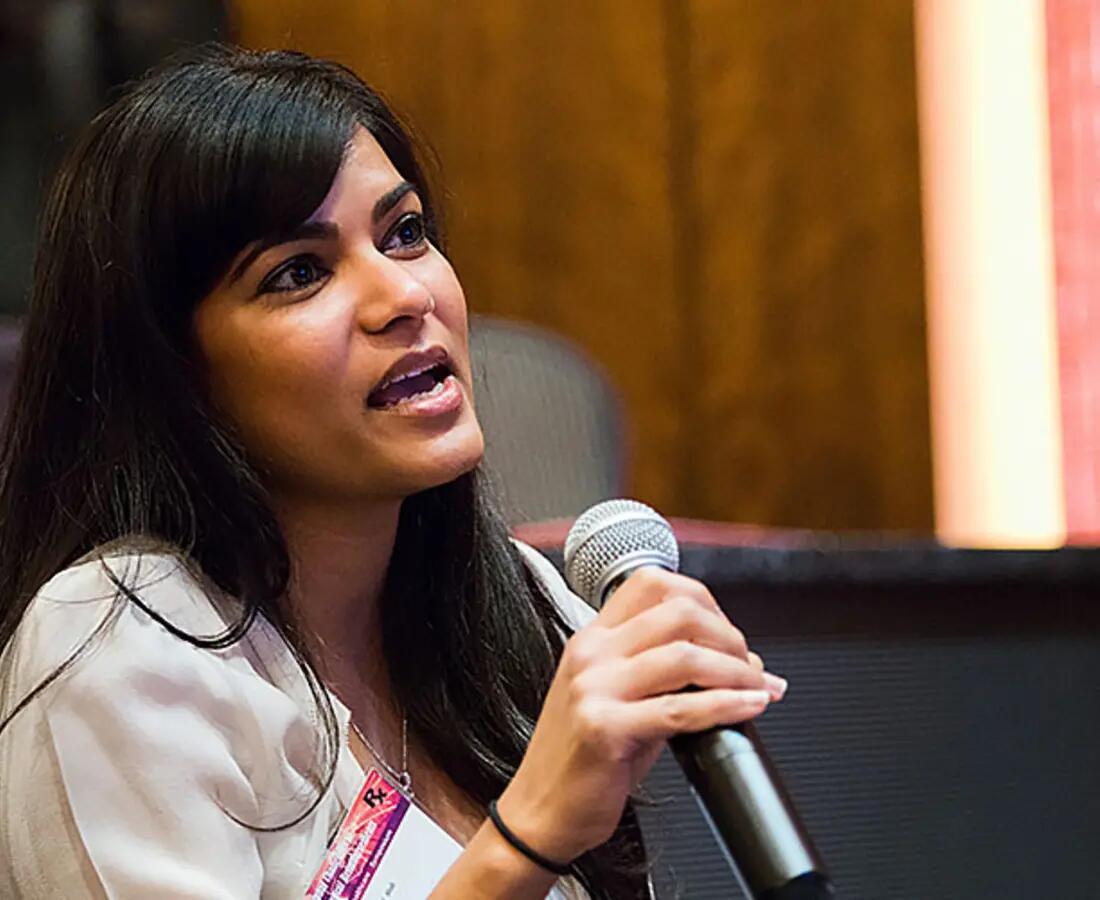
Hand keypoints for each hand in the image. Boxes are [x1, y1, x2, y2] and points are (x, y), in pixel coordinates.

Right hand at [496, 567, 786, 864]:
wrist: (541, 811)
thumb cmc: (583, 759)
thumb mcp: (617, 698)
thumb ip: (664, 673)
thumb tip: (736, 663)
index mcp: (593, 638)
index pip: (652, 583)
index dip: (702, 599)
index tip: (726, 631)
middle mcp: (591, 654)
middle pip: (678, 612)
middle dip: (729, 636)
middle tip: (750, 666)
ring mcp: (594, 688)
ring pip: (685, 657)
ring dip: (737, 671)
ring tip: (758, 688)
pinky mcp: (605, 729)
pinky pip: (681, 709)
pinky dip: (727, 705)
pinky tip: (749, 707)